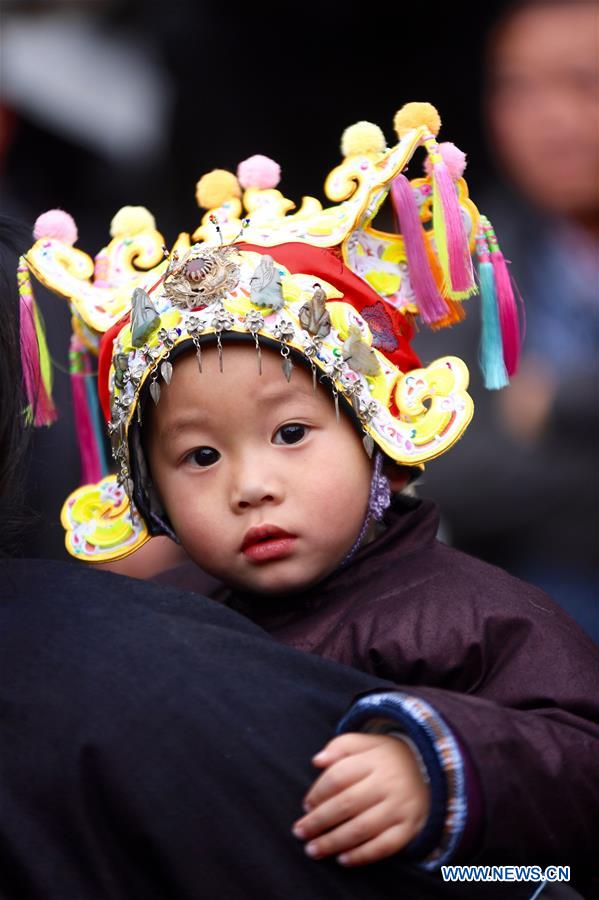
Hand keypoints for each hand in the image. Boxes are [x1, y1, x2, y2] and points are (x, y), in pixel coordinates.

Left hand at [292, 732, 429, 866]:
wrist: (431, 769)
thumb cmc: (387, 758)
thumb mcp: (367, 743)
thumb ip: (340, 746)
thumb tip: (317, 760)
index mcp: (374, 760)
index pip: (338, 776)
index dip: (318, 792)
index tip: (305, 806)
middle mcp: (387, 783)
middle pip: (346, 804)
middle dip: (319, 821)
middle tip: (300, 832)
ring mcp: (399, 806)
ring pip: (362, 828)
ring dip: (333, 842)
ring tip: (313, 849)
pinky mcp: (409, 827)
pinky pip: (383, 846)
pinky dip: (362, 855)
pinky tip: (342, 859)